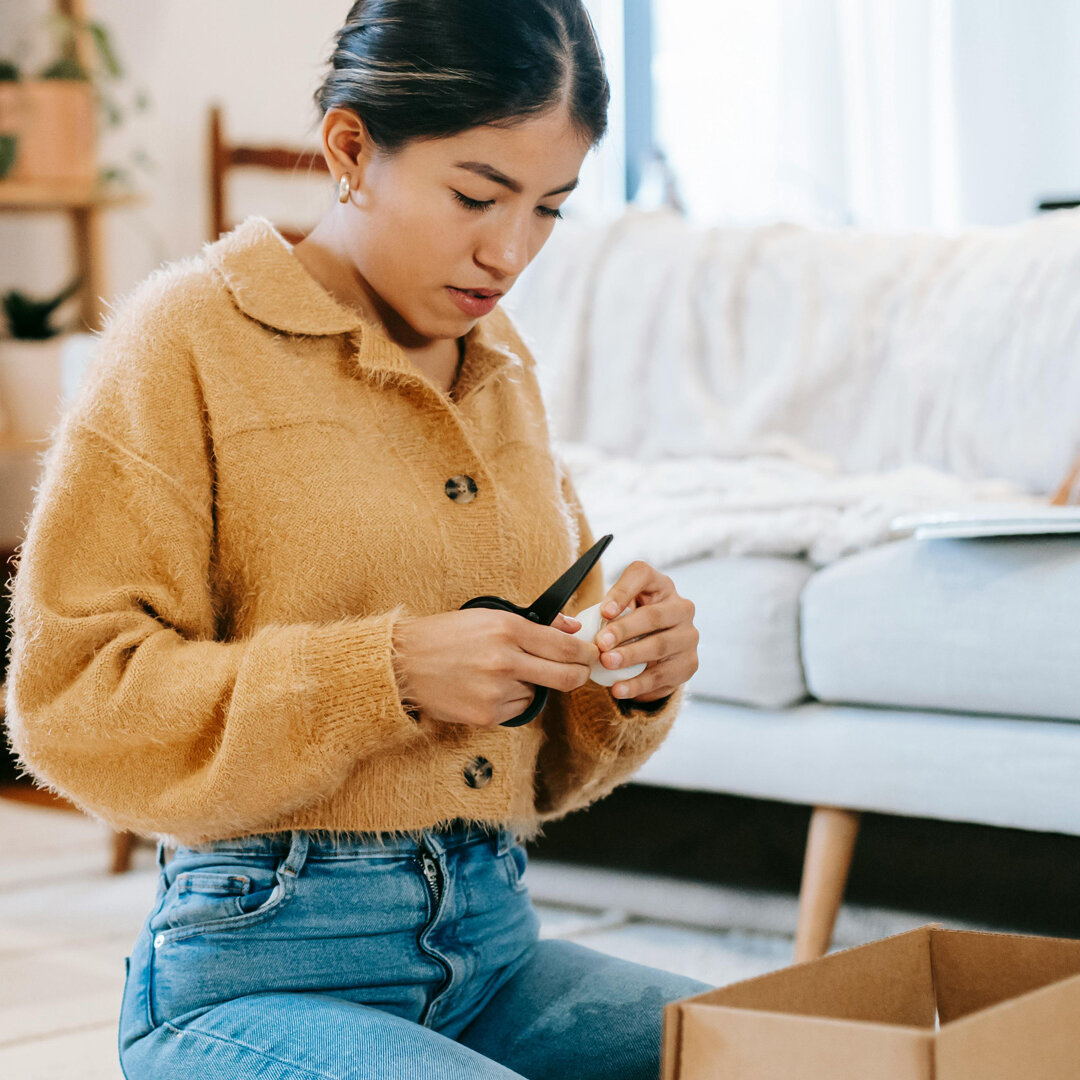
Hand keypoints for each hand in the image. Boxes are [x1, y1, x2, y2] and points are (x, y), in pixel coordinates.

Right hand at [392, 609, 598, 727]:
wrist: (404, 662)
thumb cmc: (447, 635)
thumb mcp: (490, 616)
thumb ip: (536, 623)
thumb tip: (573, 627)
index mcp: (508, 629)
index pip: (566, 646)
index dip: (585, 652)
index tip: (591, 654)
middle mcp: (505, 660)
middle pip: (566, 677)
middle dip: (580, 675)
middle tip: (581, 671)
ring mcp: (496, 690)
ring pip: (540, 693)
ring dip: (535, 686)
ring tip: (507, 672)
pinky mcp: (487, 715)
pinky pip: (518, 709)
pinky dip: (513, 699)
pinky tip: (490, 687)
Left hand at [593, 561, 698, 702]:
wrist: (657, 656)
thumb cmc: (630, 626)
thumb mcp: (620, 613)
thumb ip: (605, 615)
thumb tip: (579, 628)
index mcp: (659, 585)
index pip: (642, 575)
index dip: (622, 591)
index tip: (604, 611)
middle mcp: (680, 607)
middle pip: (653, 615)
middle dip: (624, 630)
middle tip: (601, 643)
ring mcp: (688, 636)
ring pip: (660, 645)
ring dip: (631, 656)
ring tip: (607, 664)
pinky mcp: (689, 663)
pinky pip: (662, 675)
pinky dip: (638, 684)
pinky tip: (619, 688)